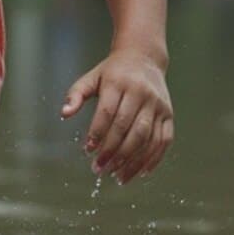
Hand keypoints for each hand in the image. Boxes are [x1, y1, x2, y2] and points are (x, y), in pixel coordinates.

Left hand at [61, 48, 172, 182]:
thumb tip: (64, 114)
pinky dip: (153, 159)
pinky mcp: (169, 114)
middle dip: (112, 152)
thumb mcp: (91, 78)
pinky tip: (139, 172)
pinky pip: (164, 140)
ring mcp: (157, 105)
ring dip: (131, 160)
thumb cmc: (112, 72)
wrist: (144, 58)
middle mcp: (141, 93)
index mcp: (119, 83)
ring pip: (146, 137)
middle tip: (99, 169)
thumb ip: (76, 95)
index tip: (87, 151)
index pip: (108, 113)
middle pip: (127, 128)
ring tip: (117, 176)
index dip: (97, 134)